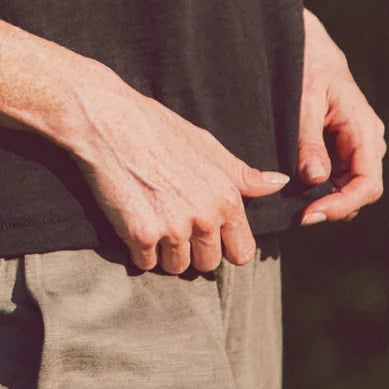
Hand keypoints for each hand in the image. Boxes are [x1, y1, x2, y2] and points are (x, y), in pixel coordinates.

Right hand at [70, 70, 291, 274]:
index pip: (241, 253)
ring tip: (152, 216)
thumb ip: (243, 175)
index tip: (207, 234)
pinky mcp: (141, 235)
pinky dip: (137, 249)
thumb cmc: (159, 129)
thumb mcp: (207, 146)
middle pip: (208, 264)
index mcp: (226, 198)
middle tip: (172, 219)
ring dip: (163, 252)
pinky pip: (145, 263)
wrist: (109, 121)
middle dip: (192, 250)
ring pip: (176, 267)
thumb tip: (279, 183)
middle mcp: (205, 216)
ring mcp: (173, 228)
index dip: (224, 246)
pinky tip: (132, 219)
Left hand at [294, 7, 385, 226]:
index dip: (342, 205)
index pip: (368, 183)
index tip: (311, 215)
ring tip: (296, 205)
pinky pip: (341, 175)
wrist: (308, 44)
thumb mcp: (303, 101)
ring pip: (351, 186)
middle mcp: (368, 139)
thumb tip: (316, 179)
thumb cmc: (307, 66)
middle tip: (299, 216)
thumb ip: (309, 140)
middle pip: (362, 190)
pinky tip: (299, 190)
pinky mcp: (345, 145)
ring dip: (328, 199)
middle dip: (334, 207)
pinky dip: (323, 187)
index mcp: (364, 128)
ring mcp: (358, 143)